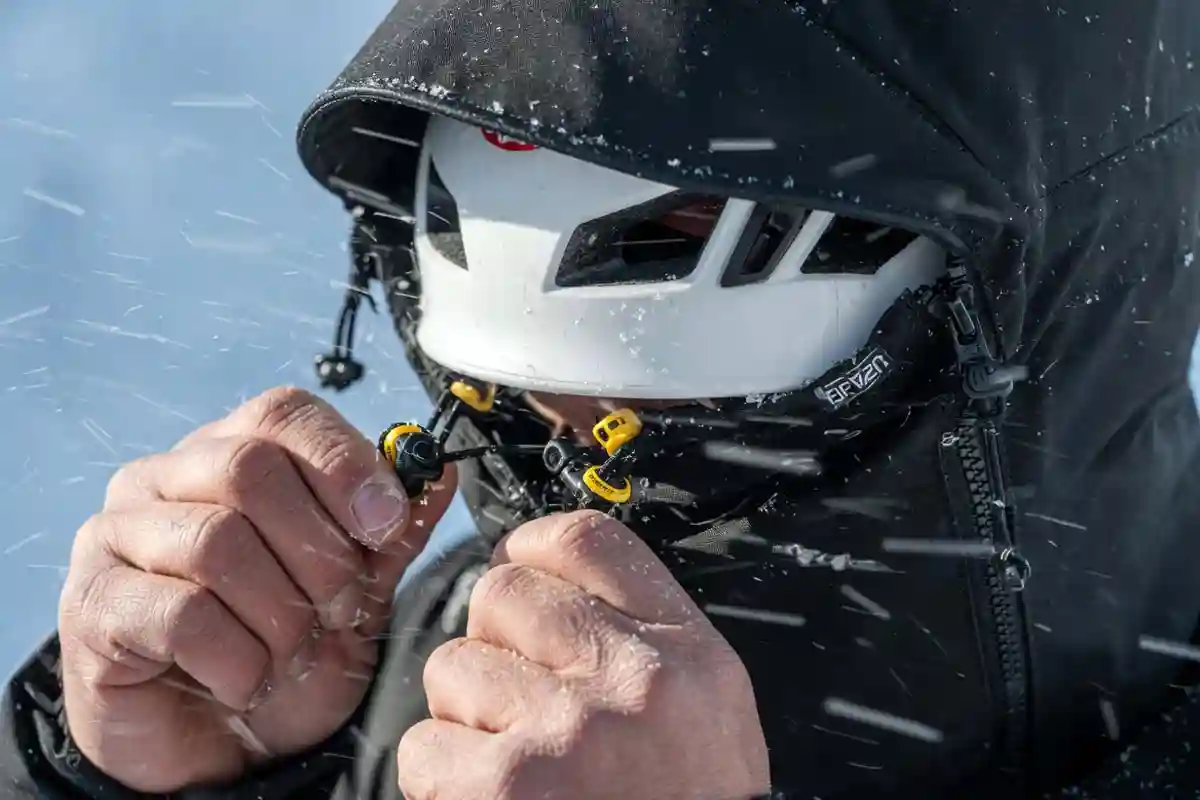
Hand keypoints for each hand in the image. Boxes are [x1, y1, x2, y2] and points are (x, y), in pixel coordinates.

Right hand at [58, 387, 456, 791]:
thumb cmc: (285, 652)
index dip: (344, 462)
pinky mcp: (93, 606)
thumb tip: (440, 472)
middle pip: (249, 469)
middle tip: (338, 608)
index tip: (385, 523)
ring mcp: (118, 537)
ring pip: (216, 541)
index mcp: (231, 454)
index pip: (284, 413)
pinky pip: (180, 614)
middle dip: (318, 551)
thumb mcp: (358, 591)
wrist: (222, 746)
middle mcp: (164, 479)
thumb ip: (392, 532)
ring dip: (279, 613)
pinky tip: (245, 681)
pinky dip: (237, 659)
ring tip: (290, 650)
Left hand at [398, 510, 770, 799]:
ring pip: (453, 668)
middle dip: (491, 639)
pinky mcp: (504, 791)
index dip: (533, 547)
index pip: (588, 541)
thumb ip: (640, 641)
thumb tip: (549, 586)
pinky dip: (443, 778)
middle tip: (514, 692)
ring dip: (465, 716)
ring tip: (512, 761)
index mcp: (687, 656)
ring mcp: (566, 735)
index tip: (519, 568)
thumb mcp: (706, 715)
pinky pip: (425, 748)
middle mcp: (631, 683)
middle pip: (502, 592)